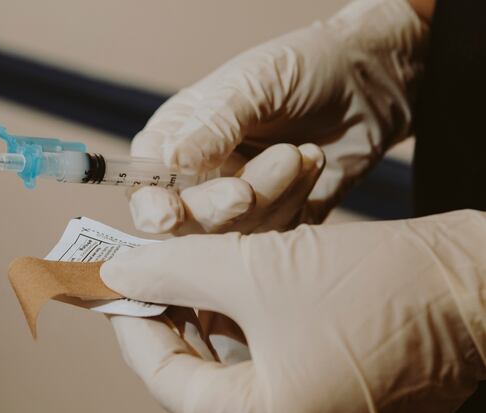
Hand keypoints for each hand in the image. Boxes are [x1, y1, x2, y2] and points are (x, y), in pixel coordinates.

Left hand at [102, 210, 485, 412]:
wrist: (479, 282)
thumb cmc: (381, 283)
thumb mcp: (257, 268)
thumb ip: (175, 270)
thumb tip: (117, 270)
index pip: (172, 384)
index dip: (135, 329)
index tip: (113, 287)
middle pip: (200, 385)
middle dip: (166, 327)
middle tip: (142, 282)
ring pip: (233, 378)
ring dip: (202, 328)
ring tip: (179, 281)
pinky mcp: (341, 406)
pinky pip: (270, 376)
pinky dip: (242, 338)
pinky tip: (227, 299)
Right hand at [128, 0, 427, 233]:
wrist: (371, 79)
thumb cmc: (303, 66)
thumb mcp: (254, 82)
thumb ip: (213, 124)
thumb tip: (171, 160)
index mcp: (178, 140)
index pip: (146, 189)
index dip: (152, 208)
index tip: (170, 214)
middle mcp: (201, 178)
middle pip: (188, 224)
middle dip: (223, 205)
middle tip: (264, 174)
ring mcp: (240, 203)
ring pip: (235, 236)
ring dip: (274, 194)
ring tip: (302, 151)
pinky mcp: (279, 221)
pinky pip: (276, 240)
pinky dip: (297, 203)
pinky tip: (314, 162)